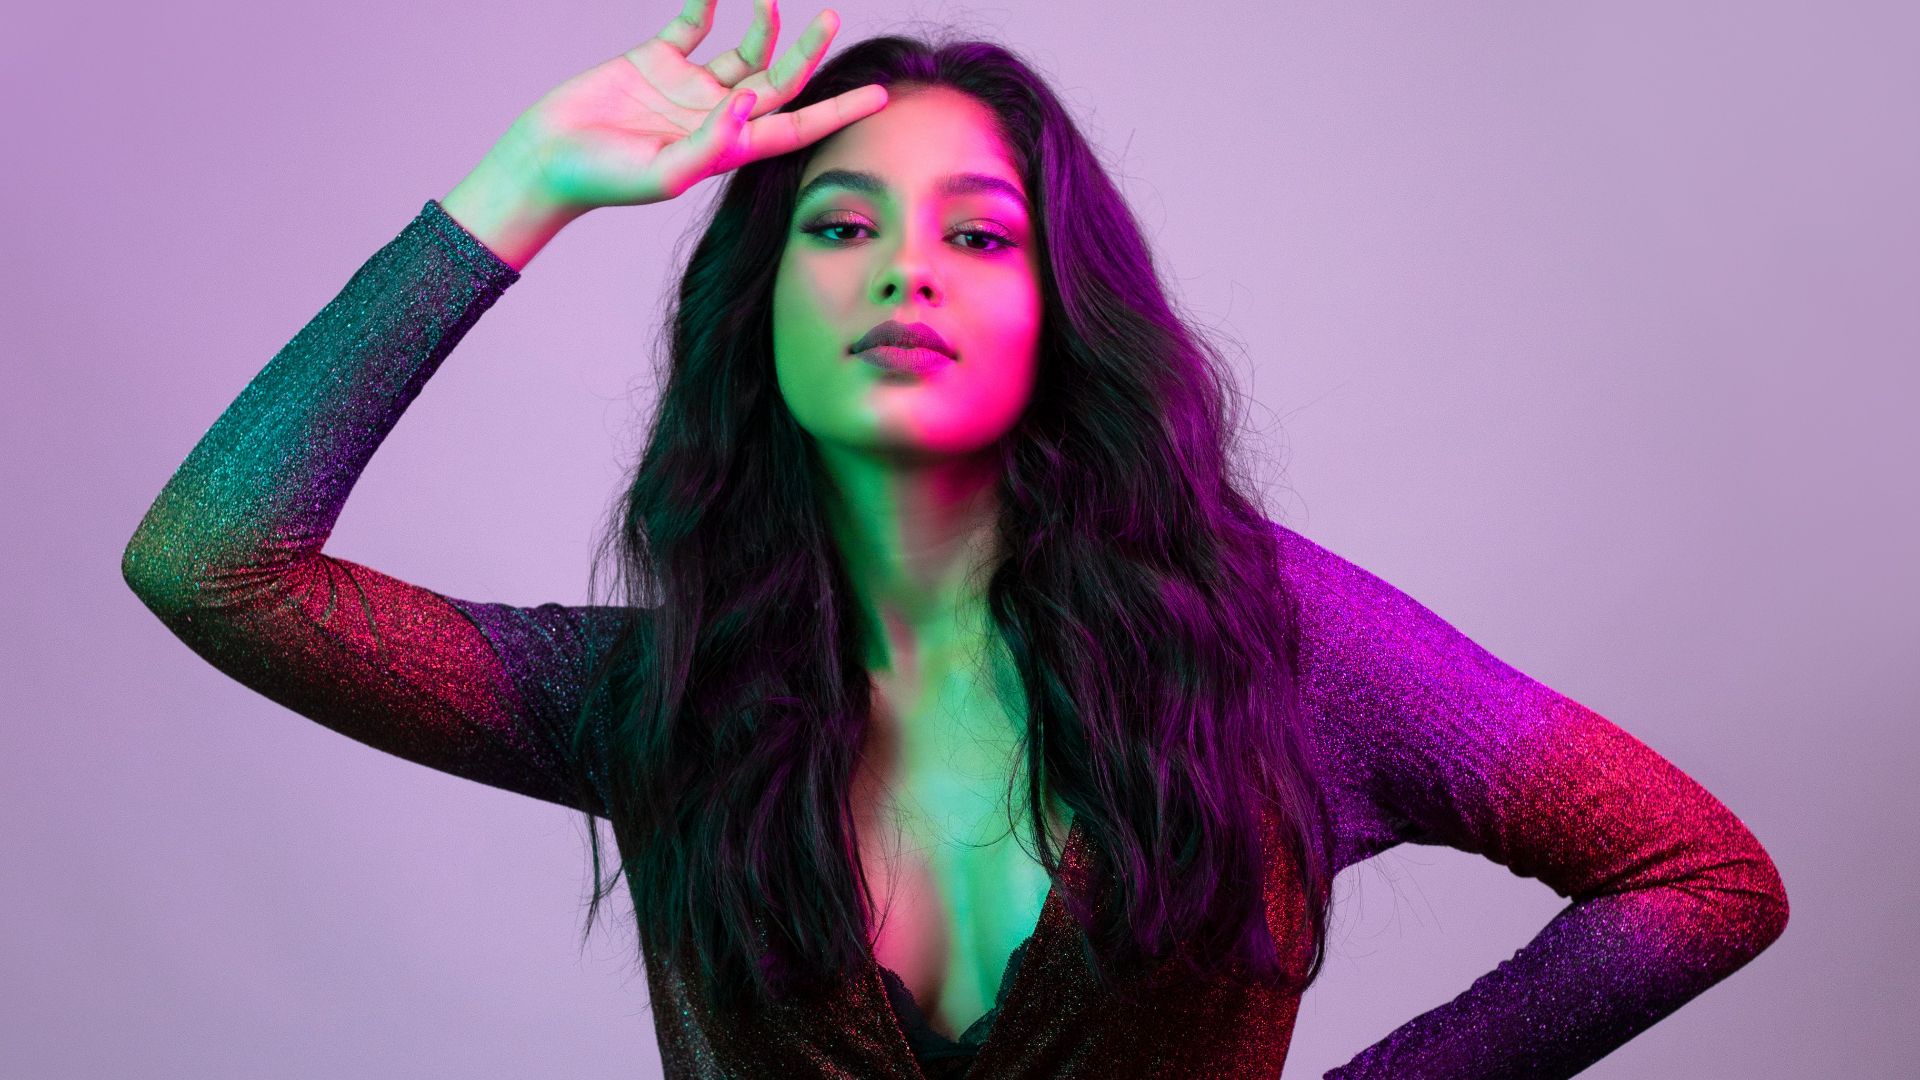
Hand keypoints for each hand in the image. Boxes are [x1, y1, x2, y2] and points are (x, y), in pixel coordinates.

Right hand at [501, 0, 887, 211]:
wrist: (546, 159)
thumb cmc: (604, 179)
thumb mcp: (664, 173)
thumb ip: (713, 143)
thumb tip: (753, 102)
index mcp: (728, 148)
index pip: (797, 128)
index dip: (839, 112)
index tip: (879, 96)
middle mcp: (717, 117)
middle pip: (778, 81)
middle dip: (807, 52)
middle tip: (830, 17)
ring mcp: (688, 88)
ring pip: (742, 51)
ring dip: (763, 25)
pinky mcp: (654, 61)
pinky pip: (691, 25)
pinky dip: (706, 3)